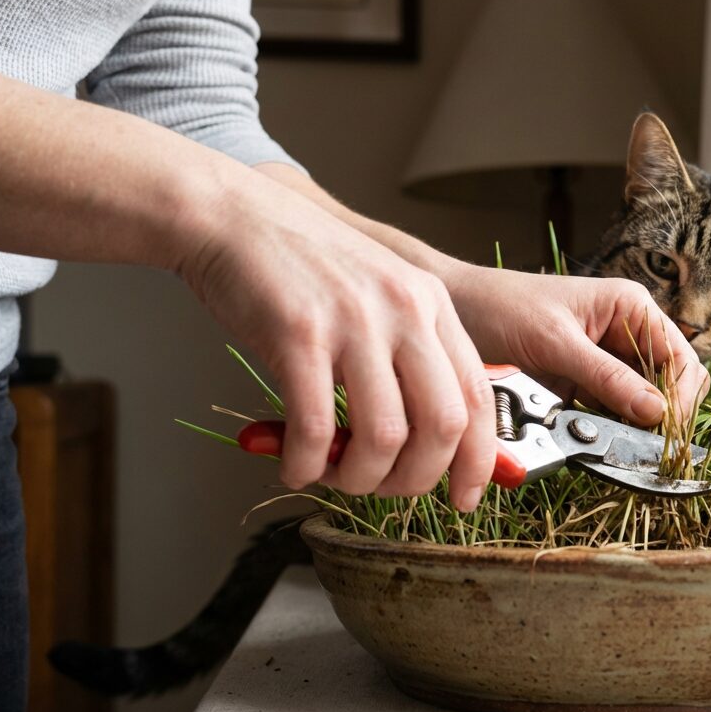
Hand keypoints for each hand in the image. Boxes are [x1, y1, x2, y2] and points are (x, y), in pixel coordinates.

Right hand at [176, 175, 495, 508]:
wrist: (231, 215)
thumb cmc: (300, 264)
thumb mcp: (378, 296)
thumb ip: (407, 355)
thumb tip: (424, 437)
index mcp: (431, 304)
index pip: (478, 397)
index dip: (477, 460)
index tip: (463, 497)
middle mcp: (404, 310)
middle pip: (443, 425)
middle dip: (416, 479)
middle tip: (383, 489)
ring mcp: (355, 321)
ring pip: (385, 436)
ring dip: (360, 478)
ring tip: (334, 476)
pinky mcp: (299, 334)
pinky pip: (317, 426)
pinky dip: (308, 463)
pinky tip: (295, 464)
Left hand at [438, 265, 709, 426]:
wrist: (454, 312)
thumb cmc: (501, 307)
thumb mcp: (556, 343)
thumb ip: (607, 378)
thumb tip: (655, 412)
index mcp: (631, 309)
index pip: (680, 360)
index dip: (679, 399)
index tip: (663, 433)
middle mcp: (626, 335)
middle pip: (669, 387)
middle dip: (660, 418)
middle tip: (642, 447)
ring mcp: (605, 364)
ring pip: (641, 407)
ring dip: (632, 429)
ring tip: (614, 446)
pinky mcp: (583, 387)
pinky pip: (610, 417)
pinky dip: (606, 432)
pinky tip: (593, 441)